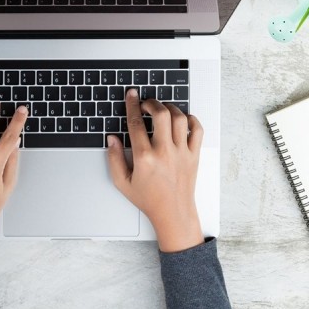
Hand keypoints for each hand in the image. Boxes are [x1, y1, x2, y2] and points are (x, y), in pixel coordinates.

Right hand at [107, 89, 203, 252]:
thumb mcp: (122, 182)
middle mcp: (164, 152)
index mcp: (145, 158)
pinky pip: (197, 130)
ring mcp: (182, 153)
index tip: (131, 95)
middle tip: (146, 103)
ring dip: (169, 108)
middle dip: (152, 103)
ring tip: (162, 110)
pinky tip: (182, 119)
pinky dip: (191, 119)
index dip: (132, 105)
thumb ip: (114, 159)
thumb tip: (112, 139)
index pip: (136, 123)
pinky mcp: (194, 155)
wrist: (173, 213)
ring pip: (179, 118)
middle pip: (160, 114)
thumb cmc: (148, 199)